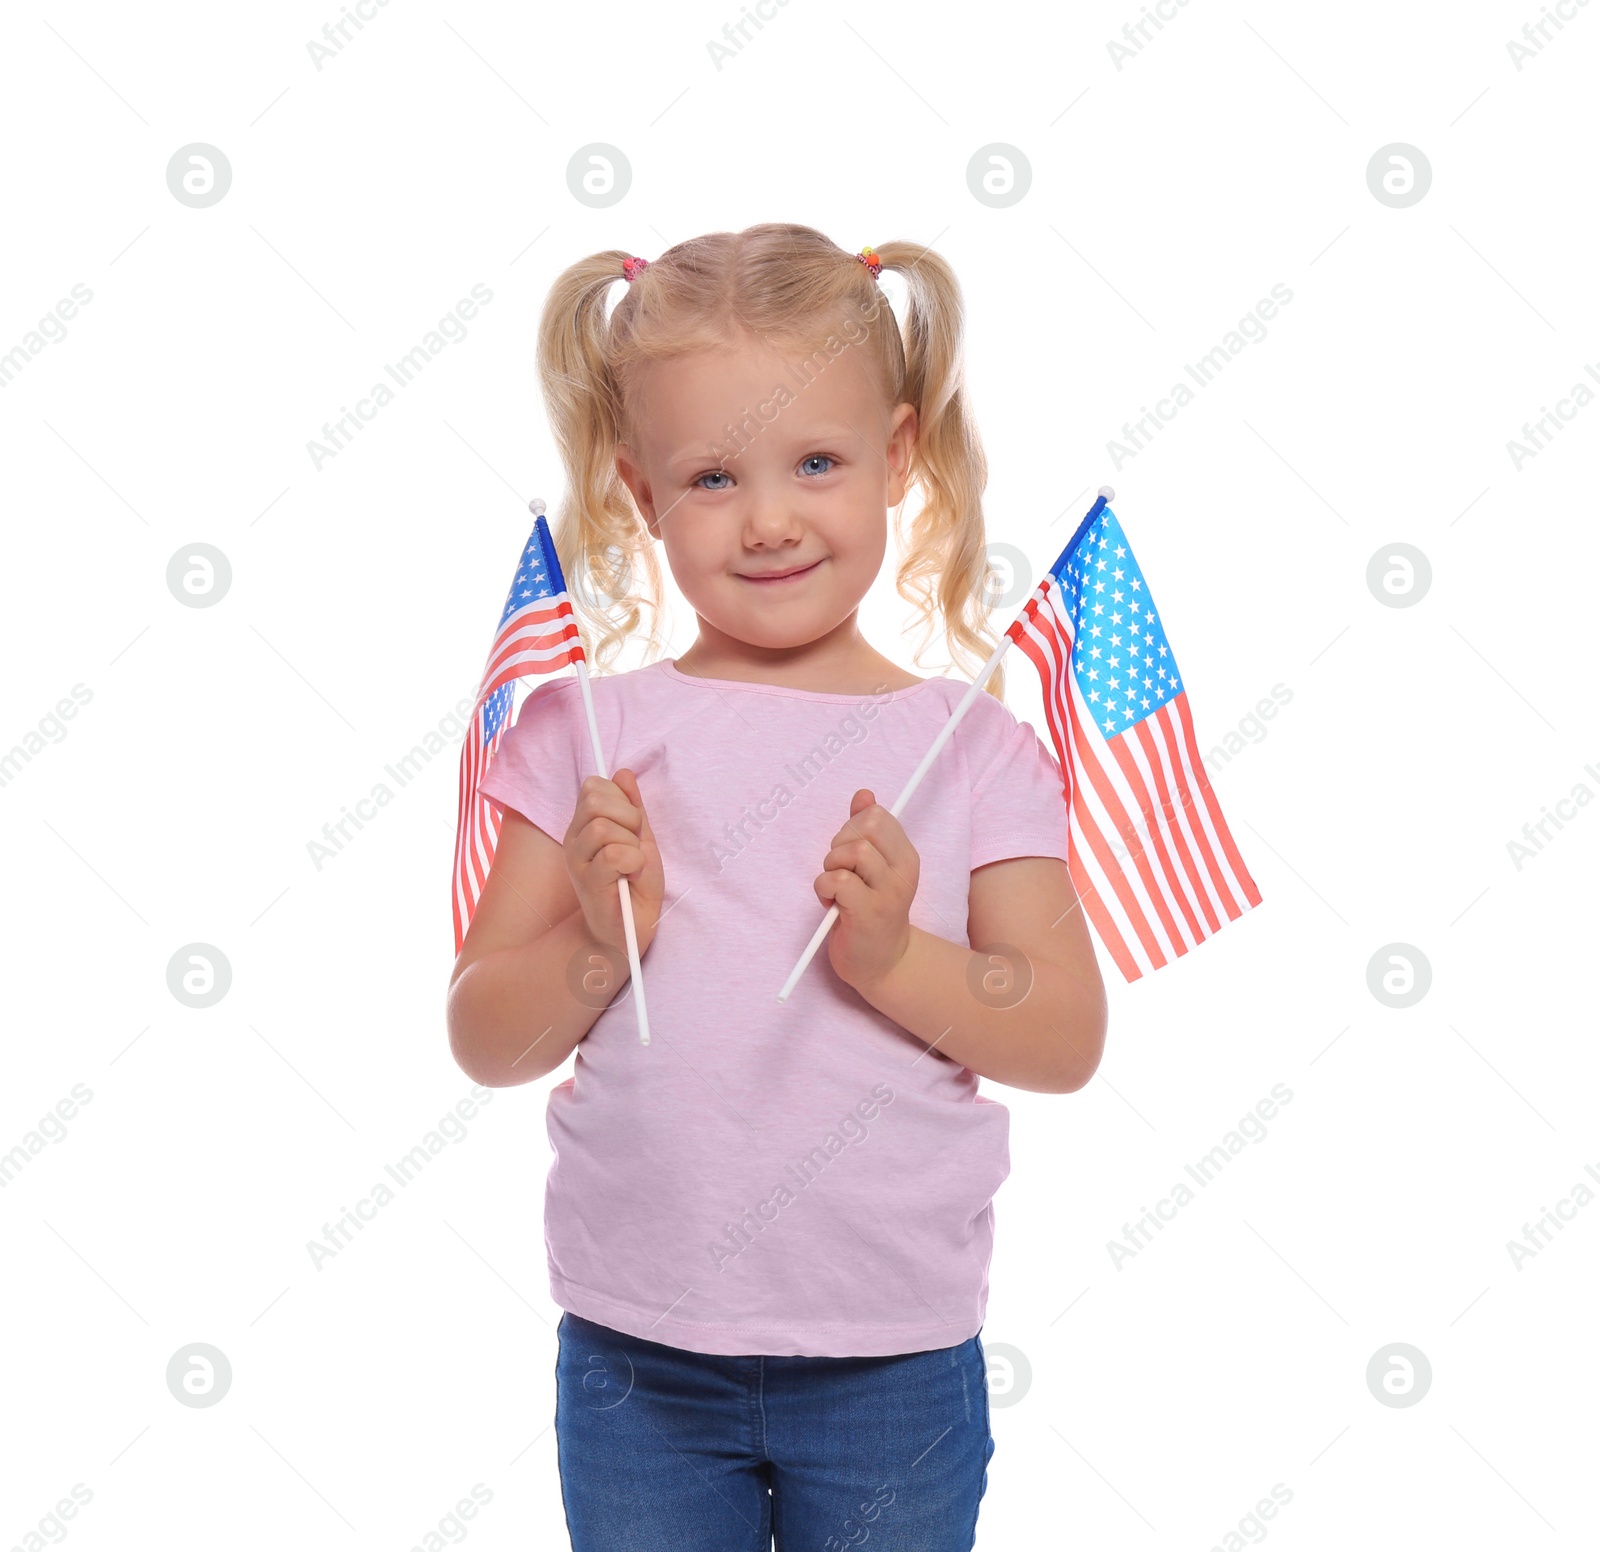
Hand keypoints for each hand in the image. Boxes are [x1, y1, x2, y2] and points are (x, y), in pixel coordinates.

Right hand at [563, 768, 663, 955]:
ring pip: (603, 827)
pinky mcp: (587, 882)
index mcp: (585, 825)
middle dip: (628, 818)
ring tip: (632, 866)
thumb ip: (633, 807)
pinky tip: (631, 878)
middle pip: (596, 799)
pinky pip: (614, 854)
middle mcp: (575, 839)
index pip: (595, 785)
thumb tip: (624, 772)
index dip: (622, 799)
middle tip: (634, 845)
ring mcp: (577, 860)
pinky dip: (634, 863)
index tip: (633, 826)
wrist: (630, 931)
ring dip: (631, 846)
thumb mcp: (640, 839)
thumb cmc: (635, 886)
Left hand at [814, 788, 918, 993]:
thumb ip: (866, 831)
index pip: (877, 815)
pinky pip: (838, 880)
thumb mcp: (872, 868)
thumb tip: (863, 794)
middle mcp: (903, 871)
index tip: (850, 853)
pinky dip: (823, 888)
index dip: (852, 828)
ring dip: (830, 868)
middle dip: (839, 844)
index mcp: (905, 856)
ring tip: (834, 890)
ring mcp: (888, 892)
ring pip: (852, 852)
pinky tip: (830, 904)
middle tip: (839, 870)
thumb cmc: (871, 910)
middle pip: (865, 828)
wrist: (883, 963)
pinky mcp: (869, 912)